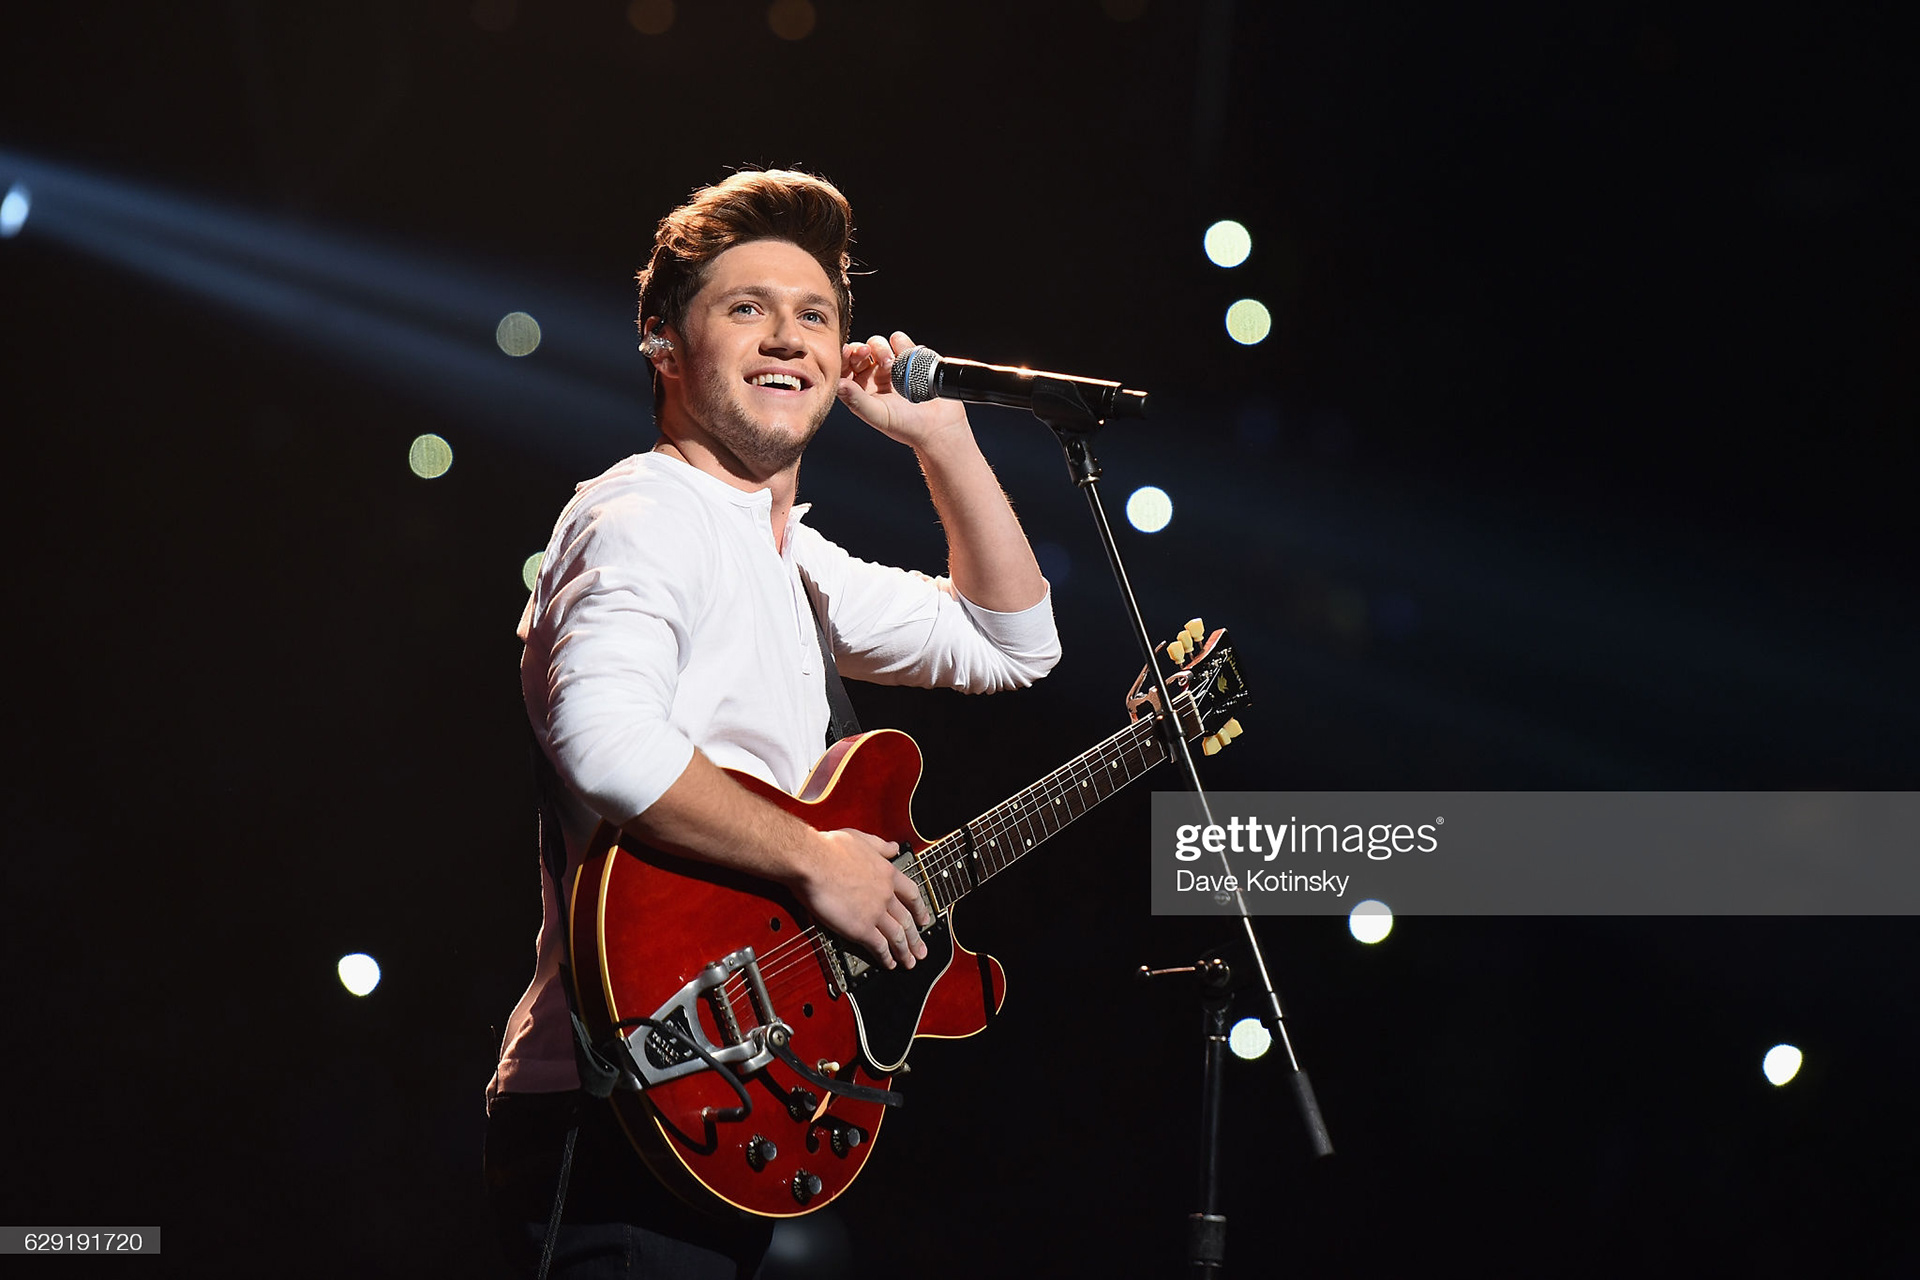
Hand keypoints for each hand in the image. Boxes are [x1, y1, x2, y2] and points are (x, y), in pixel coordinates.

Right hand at [792, 828, 932, 968]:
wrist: (812, 860)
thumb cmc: (830, 848)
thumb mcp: (861, 839)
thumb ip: (880, 846)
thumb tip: (894, 847)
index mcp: (887, 873)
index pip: (912, 894)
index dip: (920, 909)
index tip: (924, 919)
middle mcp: (886, 894)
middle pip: (907, 920)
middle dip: (916, 938)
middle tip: (921, 950)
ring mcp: (875, 912)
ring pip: (897, 936)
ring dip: (905, 951)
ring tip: (910, 962)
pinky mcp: (861, 928)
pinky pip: (879, 946)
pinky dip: (886, 957)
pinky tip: (889, 963)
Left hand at [837, 330, 969, 452]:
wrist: (939, 426)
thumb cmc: (908, 426)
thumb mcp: (878, 415)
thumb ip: (856, 400)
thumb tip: (837, 384)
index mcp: (862, 390)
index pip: (845, 368)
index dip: (844, 358)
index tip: (847, 352)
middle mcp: (875, 376)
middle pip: (859, 352)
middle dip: (861, 350)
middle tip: (866, 352)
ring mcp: (893, 365)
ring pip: (877, 343)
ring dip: (881, 349)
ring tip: (891, 364)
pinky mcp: (911, 358)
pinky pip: (900, 341)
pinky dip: (901, 344)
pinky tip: (906, 358)